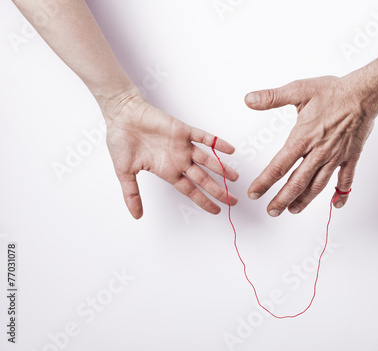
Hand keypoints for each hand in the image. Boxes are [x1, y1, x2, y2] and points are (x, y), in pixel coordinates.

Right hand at [100, 91, 238, 218]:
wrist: (121, 115)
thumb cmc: (121, 140)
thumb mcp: (124, 172)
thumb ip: (132, 194)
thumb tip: (136, 216)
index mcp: (167, 171)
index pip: (190, 190)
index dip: (204, 201)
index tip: (216, 210)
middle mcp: (178, 160)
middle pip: (203, 179)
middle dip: (219, 191)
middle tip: (233, 201)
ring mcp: (183, 146)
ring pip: (207, 160)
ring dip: (222, 169)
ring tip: (235, 178)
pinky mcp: (183, 131)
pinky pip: (204, 137)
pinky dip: (217, 143)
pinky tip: (230, 150)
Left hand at [245, 76, 377, 216]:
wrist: (365, 93)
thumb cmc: (333, 91)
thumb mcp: (299, 90)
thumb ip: (272, 97)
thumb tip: (249, 99)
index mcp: (303, 138)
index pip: (278, 166)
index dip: (264, 182)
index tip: (254, 193)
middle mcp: (318, 152)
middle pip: (297, 183)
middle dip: (282, 199)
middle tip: (271, 211)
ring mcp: (335, 157)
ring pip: (318, 185)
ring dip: (304, 200)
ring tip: (293, 210)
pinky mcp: (351, 157)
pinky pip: (346, 180)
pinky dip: (342, 194)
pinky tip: (336, 205)